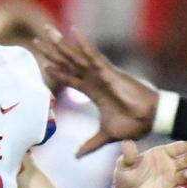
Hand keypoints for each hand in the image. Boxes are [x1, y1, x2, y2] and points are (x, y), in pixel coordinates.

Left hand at [32, 27, 161, 154]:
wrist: (151, 119)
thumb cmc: (134, 124)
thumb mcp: (106, 135)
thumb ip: (91, 144)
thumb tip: (77, 156)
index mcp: (94, 91)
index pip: (70, 78)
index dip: (56, 72)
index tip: (42, 64)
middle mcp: (95, 79)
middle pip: (68, 63)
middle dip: (52, 52)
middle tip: (35, 40)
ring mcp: (101, 74)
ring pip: (76, 56)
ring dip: (61, 44)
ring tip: (47, 31)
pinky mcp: (109, 72)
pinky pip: (93, 55)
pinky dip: (83, 44)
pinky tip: (72, 32)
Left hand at [112, 140, 186, 187]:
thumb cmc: (125, 176)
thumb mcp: (123, 165)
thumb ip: (128, 156)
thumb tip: (126, 143)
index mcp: (161, 155)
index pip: (177, 148)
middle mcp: (169, 167)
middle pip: (184, 161)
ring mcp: (169, 182)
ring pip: (181, 177)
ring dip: (185, 176)